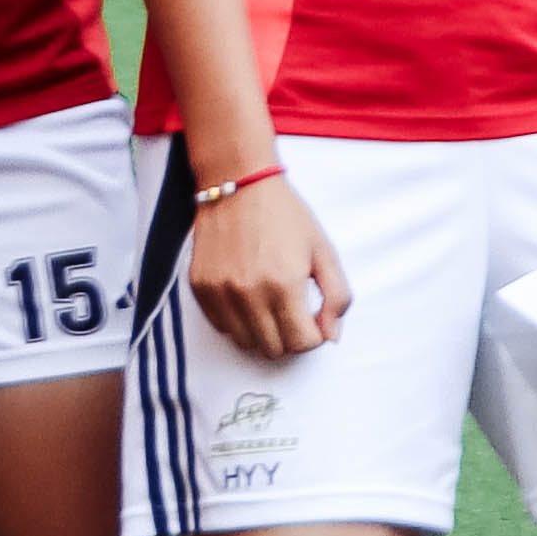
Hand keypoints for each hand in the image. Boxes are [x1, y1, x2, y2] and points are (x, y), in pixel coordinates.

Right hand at [186, 170, 348, 361]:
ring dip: (264, 334)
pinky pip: (221, 327)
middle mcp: (249, 294)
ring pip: (246, 343)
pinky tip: (249, 298)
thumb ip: (337, 297)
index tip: (314, 318)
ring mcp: (220, 293)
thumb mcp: (324, 251)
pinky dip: (239, 322)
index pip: (302, 343)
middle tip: (295, 313)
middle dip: (291, 338)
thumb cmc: (286, 217)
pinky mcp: (200, 289)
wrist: (239, 187)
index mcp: (285, 285)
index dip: (314, 336)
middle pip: (274, 349)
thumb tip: (332, 337)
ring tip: (272, 306)